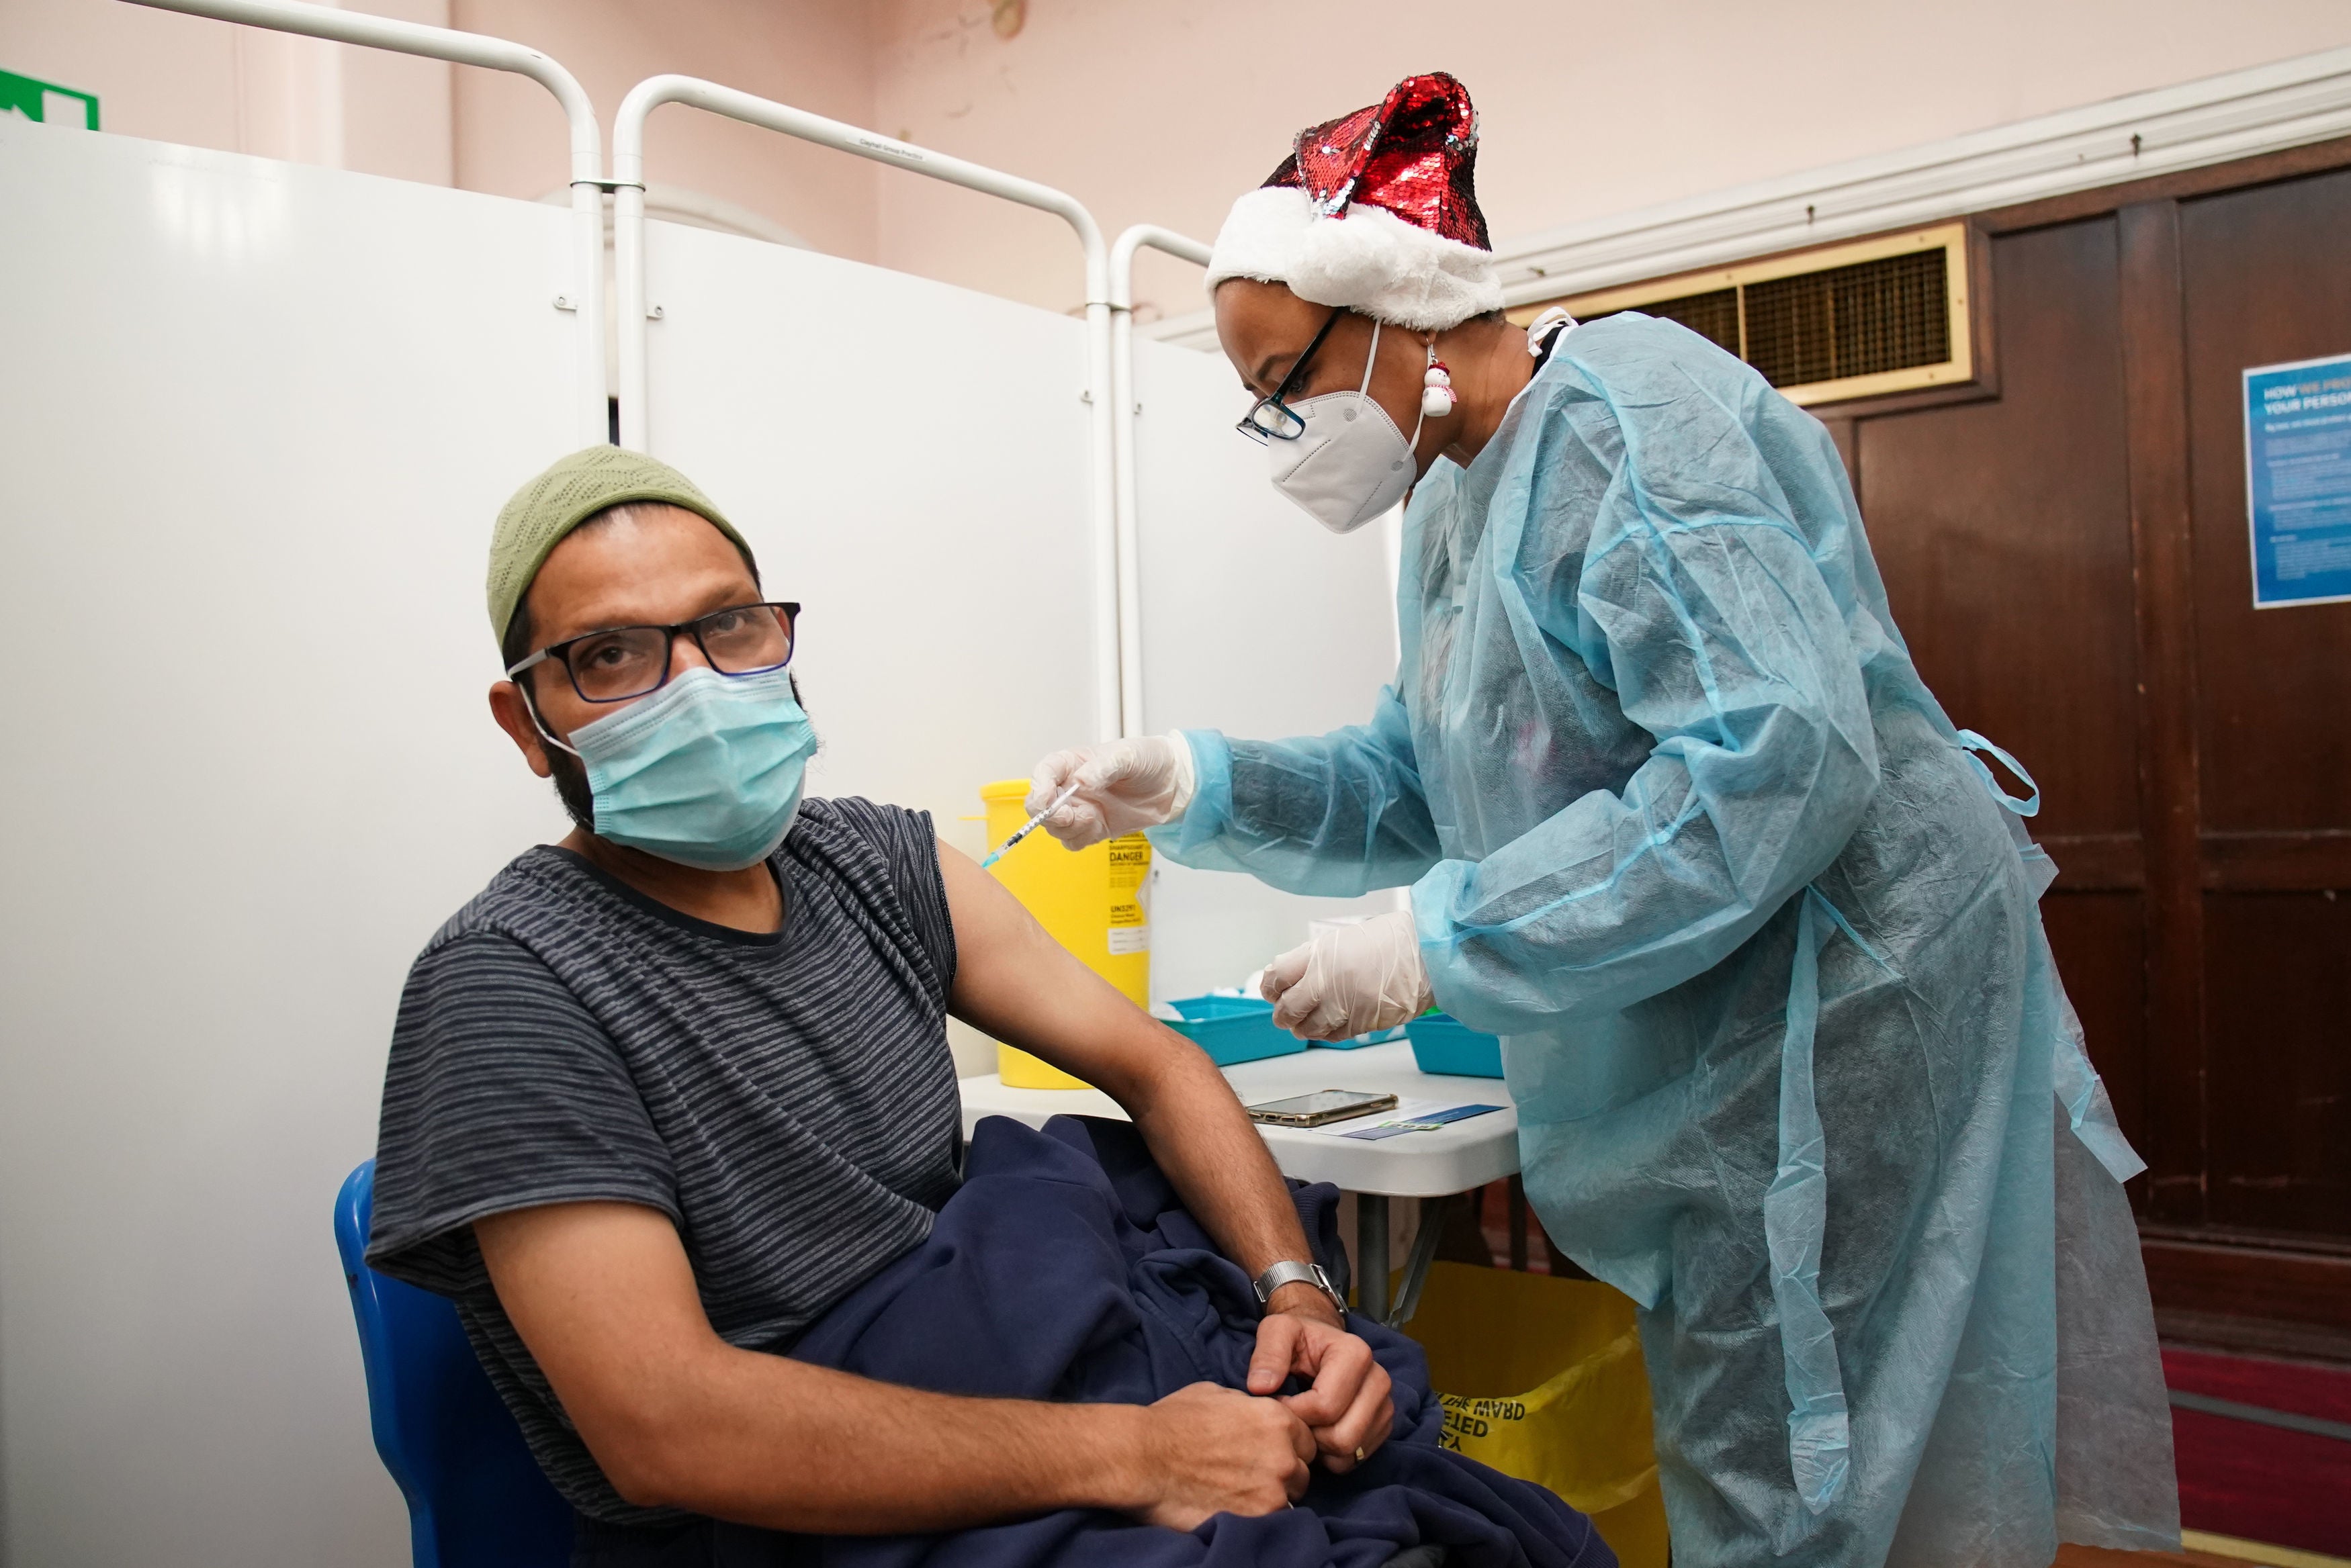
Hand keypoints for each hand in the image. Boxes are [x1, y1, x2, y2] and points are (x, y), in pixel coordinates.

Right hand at [1026, 735, 1194, 850]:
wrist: (1173, 784)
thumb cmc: (1149, 760)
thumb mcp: (1129, 755)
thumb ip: (1104, 767)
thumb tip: (1081, 782)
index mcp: (1073, 763)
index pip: (1044, 773)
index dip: (1039, 786)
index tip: (1047, 798)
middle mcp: (1071, 788)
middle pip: (1040, 805)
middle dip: (1048, 814)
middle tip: (1068, 815)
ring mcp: (1081, 809)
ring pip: (1055, 827)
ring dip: (1066, 828)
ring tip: (1092, 818)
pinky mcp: (1094, 828)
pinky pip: (1074, 841)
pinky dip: (1079, 839)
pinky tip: (1097, 828)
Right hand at [1128, 1382, 1313, 1528]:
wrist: (1144, 1456)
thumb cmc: (1172, 1421)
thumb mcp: (1216, 1393)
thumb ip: (1247, 1406)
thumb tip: (1253, 1413)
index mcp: (1277, 1419)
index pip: (1305, 1439)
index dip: (1287, 1446)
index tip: (1268, 1453)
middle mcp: (1283, 1454)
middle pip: (1301, 1471)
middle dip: (1282, 1473)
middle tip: (1252, 1476)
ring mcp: (1273, 1490)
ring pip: (1289, 1498)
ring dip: (1271, 1497)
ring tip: (1241, 1495)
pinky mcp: (1257, 1519)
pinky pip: (1272, 1521)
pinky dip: (1257, 1517)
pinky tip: (1234, 1508)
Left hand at [1248, 1301, 1393, 1472]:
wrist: (1320, 1343)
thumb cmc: (1298, 1338)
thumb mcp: (1276, 1331)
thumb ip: (1267, 1354)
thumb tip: (1260, 1388)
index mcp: (1356, 1354)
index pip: (1325, 1407)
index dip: (1293, 1412)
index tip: (1277, 1400)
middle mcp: (1379, 1380)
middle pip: (1342, 1436)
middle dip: (1309, 1435)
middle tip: (1291, 1418)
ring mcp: (1385, 1406)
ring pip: (1349, 1452)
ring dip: (1319, 1447)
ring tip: (1303, 1424)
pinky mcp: (1383, 1426)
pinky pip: (1354, 1459)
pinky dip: (1331, 1455)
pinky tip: (1316, 1433)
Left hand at [1261, 910, 1431, 1041]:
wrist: (1427, 953)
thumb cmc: (1390, 941)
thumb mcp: (1343, 939)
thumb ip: (1315, 958)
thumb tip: (1291, 977)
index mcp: (1321, 955)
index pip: (1277, 976)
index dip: (1269, 987)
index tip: (1271, 991)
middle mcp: (1329, 981)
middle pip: (1289, 1008)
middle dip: (1282, 1014)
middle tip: (1283, 1015)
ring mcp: (1346, 1005)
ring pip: (1309, 1028)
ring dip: (1303, 1029)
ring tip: (1302, 1026)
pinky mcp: (1364, 1023)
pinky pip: (1336, 1035)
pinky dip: (1328, 1034)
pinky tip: (1328, 1028)